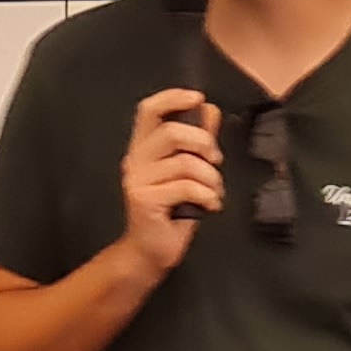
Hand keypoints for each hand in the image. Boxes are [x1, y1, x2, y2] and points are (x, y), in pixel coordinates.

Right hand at [115, 88, 223, 272]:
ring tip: (214, 192)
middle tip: (215, 161)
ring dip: (210, 178)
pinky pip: (186, 187)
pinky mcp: (144, 200)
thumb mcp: (188, 172)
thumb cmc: (170, 212)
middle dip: (203, 144)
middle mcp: (135, 160)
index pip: (149, 110)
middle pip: (171, 132)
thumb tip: (209, 111)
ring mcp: (137, 180)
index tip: (198, 99)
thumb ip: (197, 140)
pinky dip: (207, 196)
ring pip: (184, 163)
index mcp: (143, 148)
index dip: (173, 98)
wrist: (150, 252)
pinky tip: (210, 205)